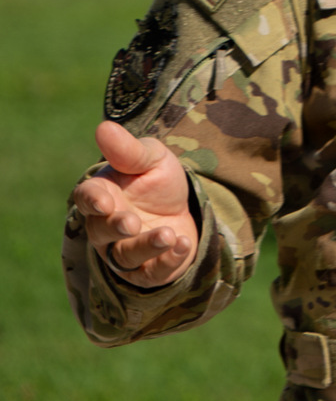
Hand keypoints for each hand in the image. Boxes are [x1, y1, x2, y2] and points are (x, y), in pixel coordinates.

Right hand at [72, 121, 198, 286]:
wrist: (184, 207)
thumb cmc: (157, 180)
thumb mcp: (151, 158)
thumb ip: (129, 150)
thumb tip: (104, 127)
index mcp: (102, 195)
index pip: (87, 199)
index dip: (93, 200)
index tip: (104, 201)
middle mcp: (106, 227)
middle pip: (101, 232)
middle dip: (116, 227)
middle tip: (131, 222)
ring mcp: (124, 251)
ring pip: (125, 257)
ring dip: (146, 246)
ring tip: (168, 234)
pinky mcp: (147, 269)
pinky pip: (151, 273)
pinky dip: (166, 261)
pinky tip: (183, 245)